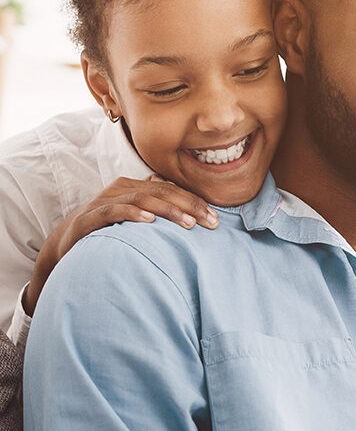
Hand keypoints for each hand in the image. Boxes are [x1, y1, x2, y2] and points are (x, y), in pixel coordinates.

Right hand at [23, 176, 217, 315]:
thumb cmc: (108, 230)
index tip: (216, 219)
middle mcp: (120, 189)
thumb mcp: (135, 219)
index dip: (195, 201)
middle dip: (189, 206)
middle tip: (210, 222)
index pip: (171, 190)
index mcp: (134, 187)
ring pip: (141, 199)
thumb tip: (193, 215)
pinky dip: (132, 214)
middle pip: (161, 192)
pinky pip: (113, 212)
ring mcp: (104, 202)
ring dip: (168, 210)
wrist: (65, 243)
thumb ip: (158, 212)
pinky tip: (150, 221)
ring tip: (188, 222)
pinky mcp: (89, 218)